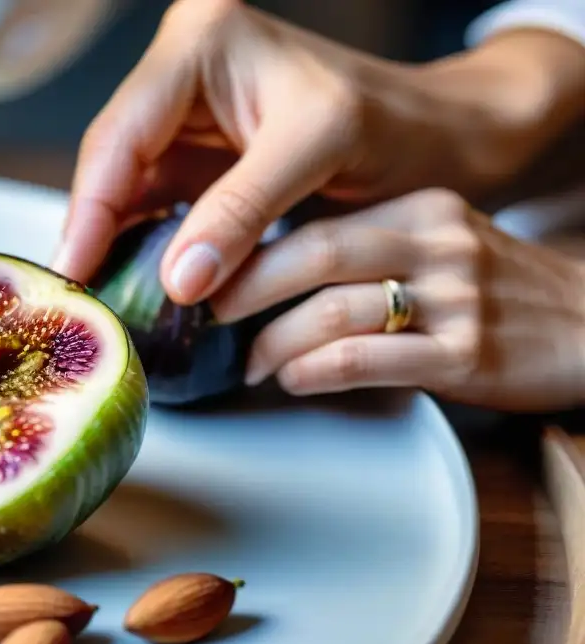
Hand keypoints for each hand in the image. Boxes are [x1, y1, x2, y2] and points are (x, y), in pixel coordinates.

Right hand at [53, 0, 584, 305]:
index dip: (91, 207)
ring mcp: (187, 112)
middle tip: (77, 297)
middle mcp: (183, 68)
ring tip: (97, 300)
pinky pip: (157, 202)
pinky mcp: (200, 153)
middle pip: (112, 157)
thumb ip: (241, 211)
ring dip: (114, 242)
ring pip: (127, 184)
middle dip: (94, 228)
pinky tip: (133, 282)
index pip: (122, 131)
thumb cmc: (395, 121)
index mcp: (203, 41)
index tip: (74, 272)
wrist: (440, 134)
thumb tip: (177, 281)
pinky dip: (147, 244)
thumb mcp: (318, 150)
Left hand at [212, 188, 584, 411]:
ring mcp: (456, 298)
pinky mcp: (467, 355)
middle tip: (209, 315)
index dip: (252, 251)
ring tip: (251, 364)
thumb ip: (365, 248)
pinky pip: (366, 360)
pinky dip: (313, 370)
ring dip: (274, 343)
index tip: (211, 275)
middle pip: (315, 255)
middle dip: (247, 289)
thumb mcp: (435, 243)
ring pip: (333, 312)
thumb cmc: (492, 290)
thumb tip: (265, 270)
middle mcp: (437, 241)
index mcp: (420, 206)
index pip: (316, 221)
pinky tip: (291, 379)